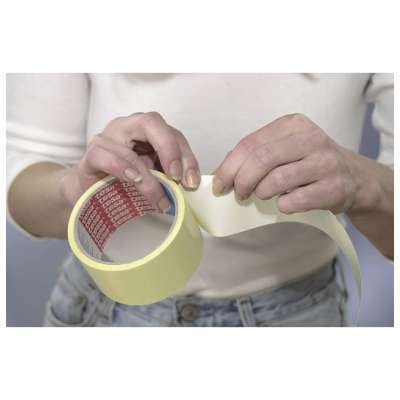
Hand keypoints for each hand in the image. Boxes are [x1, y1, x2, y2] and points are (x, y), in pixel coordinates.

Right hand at [59, 112, 199, 210]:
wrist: (91, 195)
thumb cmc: (124, 183)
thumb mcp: (153, 176)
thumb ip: (168, 174)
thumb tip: (189, 184)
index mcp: (145, 130)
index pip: (172, 133)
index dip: (186, 155)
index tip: (192, 181)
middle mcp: (126, 127)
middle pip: (152, 122)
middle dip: (170, 149)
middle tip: (177, 177)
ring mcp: (105, 138)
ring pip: (131, 145)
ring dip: (149, 176)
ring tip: (160, 198)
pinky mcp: (89, 156)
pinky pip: (105, 156)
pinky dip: (122, 168)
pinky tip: (134, 180)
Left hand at [213, 113, 376, 214]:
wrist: (354, 177)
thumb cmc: (310, 163)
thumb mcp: (283, 149)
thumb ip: (253, 155)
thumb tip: (220, 174)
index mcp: (292, 124)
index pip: (250, 143)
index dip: (229, 166)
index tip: (219, 184)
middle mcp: (310, 138)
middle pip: (261, 159)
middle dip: (242, 181)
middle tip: (239, 194)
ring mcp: (325, 162)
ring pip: (276, 180)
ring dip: (261, 193)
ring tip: (262, 196)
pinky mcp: (333, 187)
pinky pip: (294, 200)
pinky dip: (282, 205)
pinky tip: (284, 203)